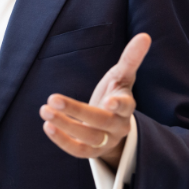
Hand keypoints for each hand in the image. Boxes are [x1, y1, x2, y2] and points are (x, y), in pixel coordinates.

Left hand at [40, 33, 151, 169]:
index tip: (108, 101)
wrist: (112, 124)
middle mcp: (118, 126)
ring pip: (88, 138)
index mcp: (127, 106)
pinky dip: (62, 141)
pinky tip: (47, 126)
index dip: (118, 104)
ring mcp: (105, 141)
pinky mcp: (92, 152)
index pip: (125, 106)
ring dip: (64, 125)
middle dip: (76, 111)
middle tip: (52, 98)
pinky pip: (78, 151)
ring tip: (44, 110)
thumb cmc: (115, 93)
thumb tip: (145, 36)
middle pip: (100, 122)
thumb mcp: (121, 76)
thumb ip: (131, 58)